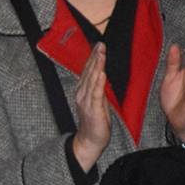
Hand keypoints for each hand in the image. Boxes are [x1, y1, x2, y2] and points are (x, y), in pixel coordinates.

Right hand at [71, 43, 110, 172]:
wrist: (89, 140)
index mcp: (83, 92)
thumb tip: (102, 76)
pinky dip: (98, 82)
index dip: (93, 58)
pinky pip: (96, 93)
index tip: (99, 46)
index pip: (88, 71)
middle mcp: (82, 94)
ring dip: (96, 65)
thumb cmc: (95, 123)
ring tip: (101, 53)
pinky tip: (101, 73)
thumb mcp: (98, 102)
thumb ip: (99, 89)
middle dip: (95, 57)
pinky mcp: (93, 109)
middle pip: (89, 72)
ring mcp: (86, 101)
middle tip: (100, 44)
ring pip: (91, 79)